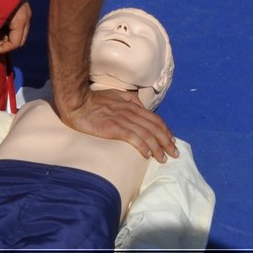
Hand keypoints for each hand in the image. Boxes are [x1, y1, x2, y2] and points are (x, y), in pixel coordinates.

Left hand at [0, 1, 30, 54]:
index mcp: (20, 20)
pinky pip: (18, 23)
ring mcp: (26, 10)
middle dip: (6, 44)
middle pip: (20, 40)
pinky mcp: (22, 6)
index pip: (15, 44)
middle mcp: (27, 16)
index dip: (2, 49)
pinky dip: (9, 28)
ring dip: (7, 36)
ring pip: (20, 32)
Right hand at [59, 88, 177, 161]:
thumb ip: (129, 99)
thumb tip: (140, 105)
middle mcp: (131, 112)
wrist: (78, 102)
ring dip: (157, 147)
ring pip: (146, 134)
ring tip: (163, 158)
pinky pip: (133, 137)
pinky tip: (147, 155)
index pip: (155, 119)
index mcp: (132, 105)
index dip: (165, 130)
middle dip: (166, 141)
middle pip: (155, 127)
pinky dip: (142, 146)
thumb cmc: (94, 100)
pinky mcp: (114, 127)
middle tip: (174, 153)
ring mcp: (123, 119)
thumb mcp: (115, 94)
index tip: (171, 140)